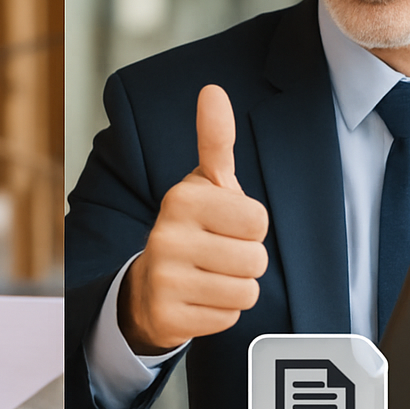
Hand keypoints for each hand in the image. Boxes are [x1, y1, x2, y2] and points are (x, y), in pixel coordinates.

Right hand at [118, 84, 269, 354]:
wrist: (151, 285)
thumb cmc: (192, 228)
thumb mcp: (206, 184)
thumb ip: (215, 139)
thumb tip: (213, 91)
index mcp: (182, 198)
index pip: (258, 220)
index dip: (250, 227)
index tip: (225, 225)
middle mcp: (167, 235)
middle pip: (256, 258)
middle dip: (246, 260)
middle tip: (218, 254)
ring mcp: (164, 278)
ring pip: (246, 290)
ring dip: (237, 287)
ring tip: (211, 276)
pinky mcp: (168, 315)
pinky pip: (229, 317)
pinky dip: (222, 311)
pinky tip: (200, 298)